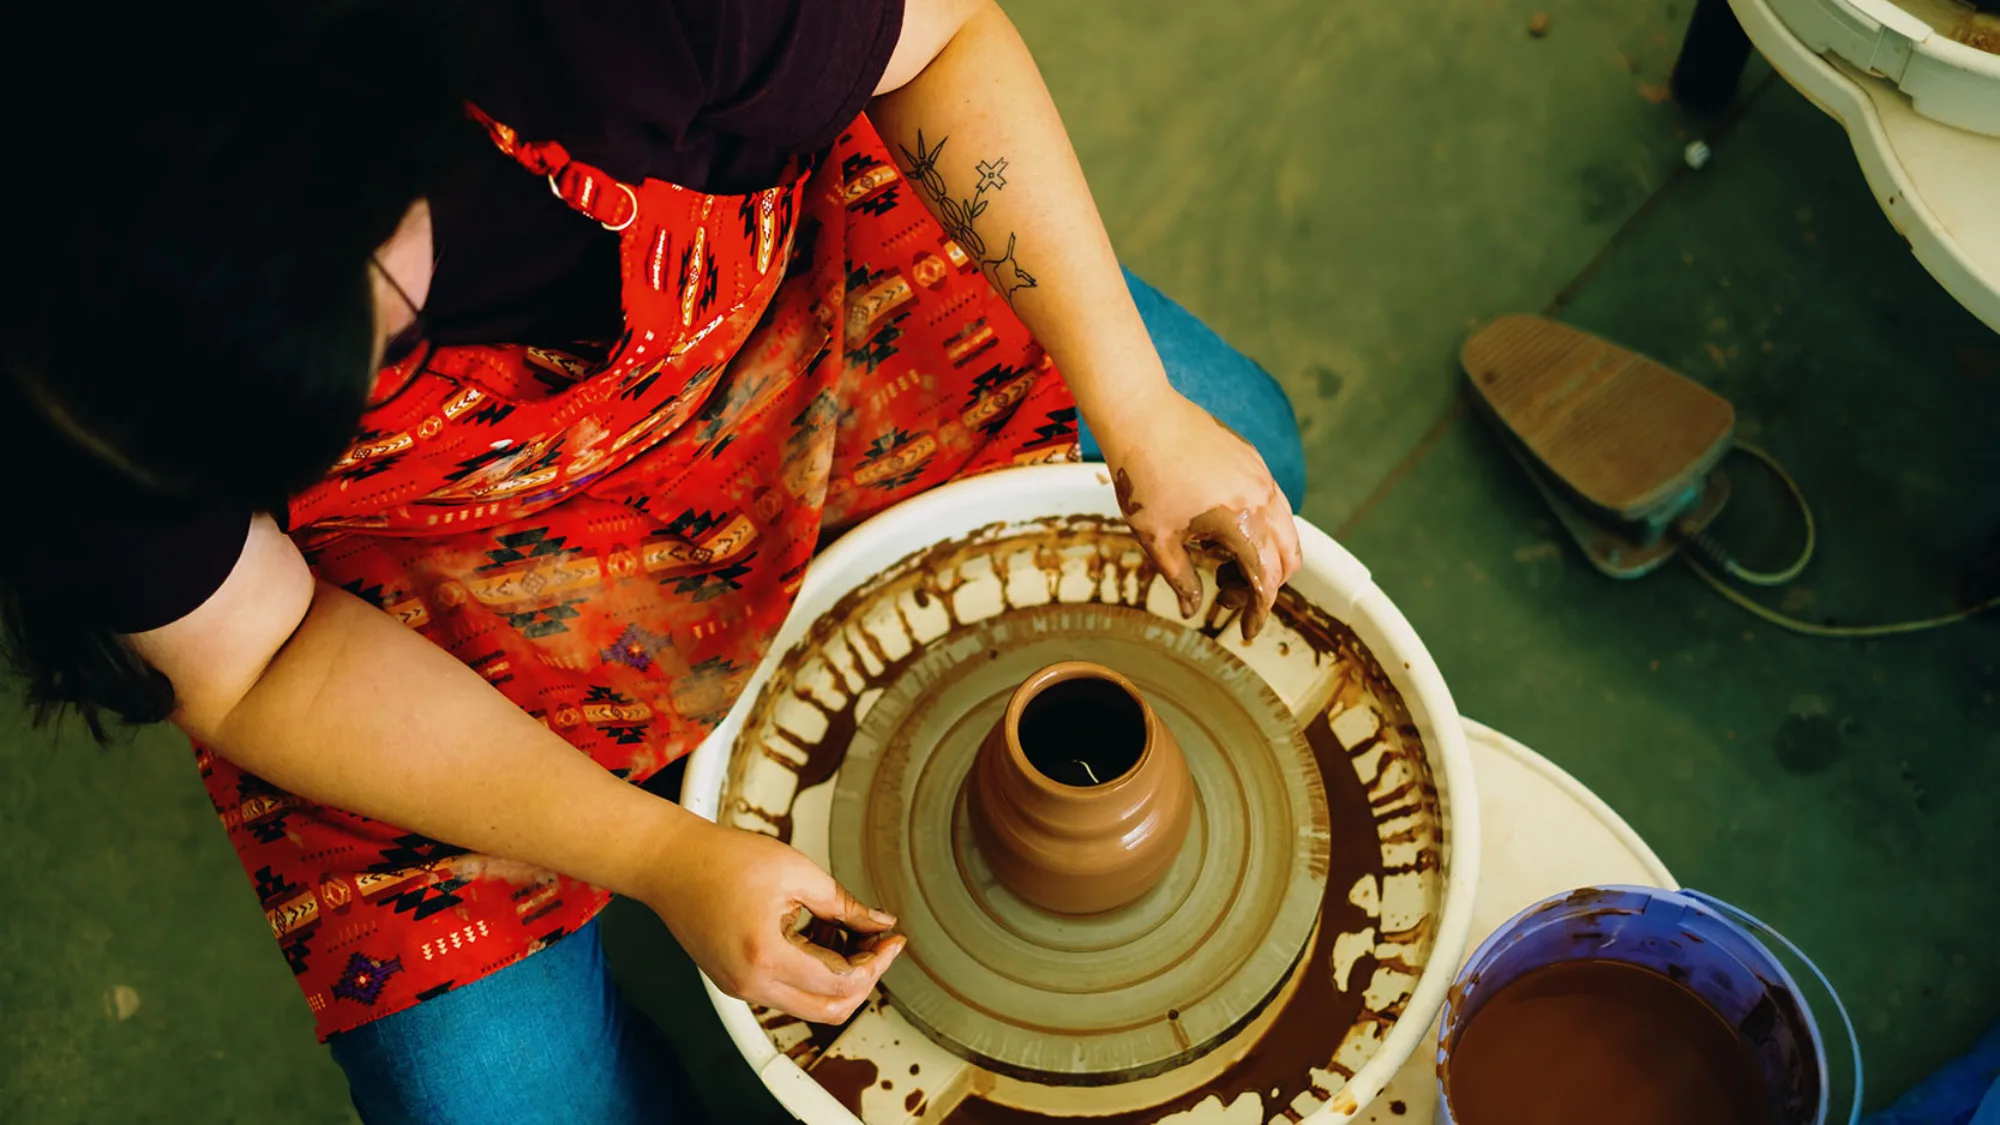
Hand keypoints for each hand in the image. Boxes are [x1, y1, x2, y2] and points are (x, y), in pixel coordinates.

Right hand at [647, 818, 905, 1023]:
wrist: (669, 863)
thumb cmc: (720, 860)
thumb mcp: (795, 872)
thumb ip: (843, 904)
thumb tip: (879, 923)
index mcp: (766, 957)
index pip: (841, 983)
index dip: (877, 963)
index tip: (892, 940)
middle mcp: (750, 984)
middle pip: (828, 1011)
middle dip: (863, 980)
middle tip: (879, 946)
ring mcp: (740, 988)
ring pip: (808, 1005)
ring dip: (837, 978)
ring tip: (848, 932)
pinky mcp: (735, 981)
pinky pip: (785, 991)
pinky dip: (811, 973)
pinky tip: (820, 936)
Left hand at [1095, 391, 1301, 638]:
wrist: (1141, 414)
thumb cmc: (1143, 477)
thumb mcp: (1156, 538)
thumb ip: (1181, 579)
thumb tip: (1193, 610)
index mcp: (1241, 523)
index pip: (1267, 581)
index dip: (1259, 613)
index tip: (1244, 632)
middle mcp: (1263, 498)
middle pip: (1288, 559)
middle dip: (1263, 586)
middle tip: (1223, 592)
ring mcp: (1261, 475)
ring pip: (1285, 530)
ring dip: (1264, 556)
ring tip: (1217, 559)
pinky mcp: (1253, 459)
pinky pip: (1273, 504)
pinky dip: (1260, 528)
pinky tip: (1218, 527)